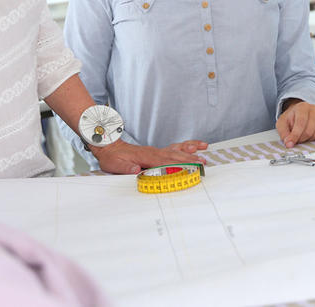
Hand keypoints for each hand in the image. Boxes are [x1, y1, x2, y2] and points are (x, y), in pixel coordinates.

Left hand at [89, 139, 205, 174]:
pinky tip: (194, 146)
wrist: (110, 145)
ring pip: (177, 150)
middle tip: (202, 163)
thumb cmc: (113, 157)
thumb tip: (136, 169)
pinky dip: (186, 146)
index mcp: (146, 156)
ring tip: (204, 152)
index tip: (188, 167)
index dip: (177, 165)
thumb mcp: (114, 164)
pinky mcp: (158, 151)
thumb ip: (126, 167)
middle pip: (175, 155)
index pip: (164, 162)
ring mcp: (157, 150)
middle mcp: (154, 152)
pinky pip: (175, 147)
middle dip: (189, 159)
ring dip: (191, 151)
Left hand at [276, 101, 314, 147]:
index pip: (301, 123)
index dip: (295, 135)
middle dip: (302, 139)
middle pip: (310, 131)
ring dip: (311, 139)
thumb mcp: (283, 123)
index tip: (290, 144)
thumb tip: (288, 143)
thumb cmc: (293, 117)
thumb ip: (284, 133)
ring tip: (305, 135)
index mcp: (302, 107)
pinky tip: (314, 134)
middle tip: (298, 139)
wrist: (301, 112)